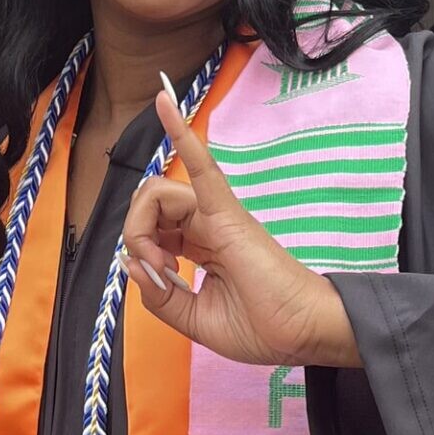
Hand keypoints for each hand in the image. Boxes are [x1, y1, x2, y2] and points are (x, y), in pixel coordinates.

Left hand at [121, 81, 360, 368]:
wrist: (301, 333)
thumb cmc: (261, 327)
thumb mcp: (193, 320)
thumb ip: (159, 296)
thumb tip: (132, 263)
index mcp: (197, 246)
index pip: (150, 228)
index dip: (140, 254)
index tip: (158, 283)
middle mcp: (204, 223)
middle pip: (148, 205)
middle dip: (136, 236)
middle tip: (158, 271)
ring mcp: (216, 213)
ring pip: (157, 193)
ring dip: (143, 227)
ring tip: (164, 263)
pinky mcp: (228, 212)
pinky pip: (201, 165)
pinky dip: (181, 132)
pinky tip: (164, 101)